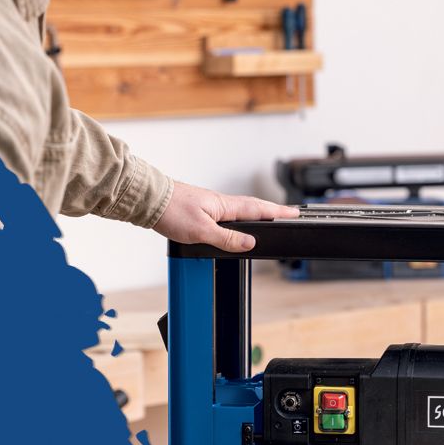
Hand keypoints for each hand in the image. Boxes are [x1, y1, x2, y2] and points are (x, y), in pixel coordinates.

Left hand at [154, 181, 298, 252]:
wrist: (148, 201)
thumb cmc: (170, 211)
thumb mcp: (201, 231)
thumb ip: (227, 238)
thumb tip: (250, 243)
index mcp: (225, 206)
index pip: (259, 209)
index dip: (278, 212)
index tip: (295, 213)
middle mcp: (220, 203)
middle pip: (253, 207)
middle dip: (272, 211)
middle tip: (288, 214)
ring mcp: (209, 205)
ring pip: (239, 210)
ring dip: (256, 213)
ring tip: (268, 219)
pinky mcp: (199, 209)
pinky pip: (226, 214)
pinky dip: (237, 218)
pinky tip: (233, 223)